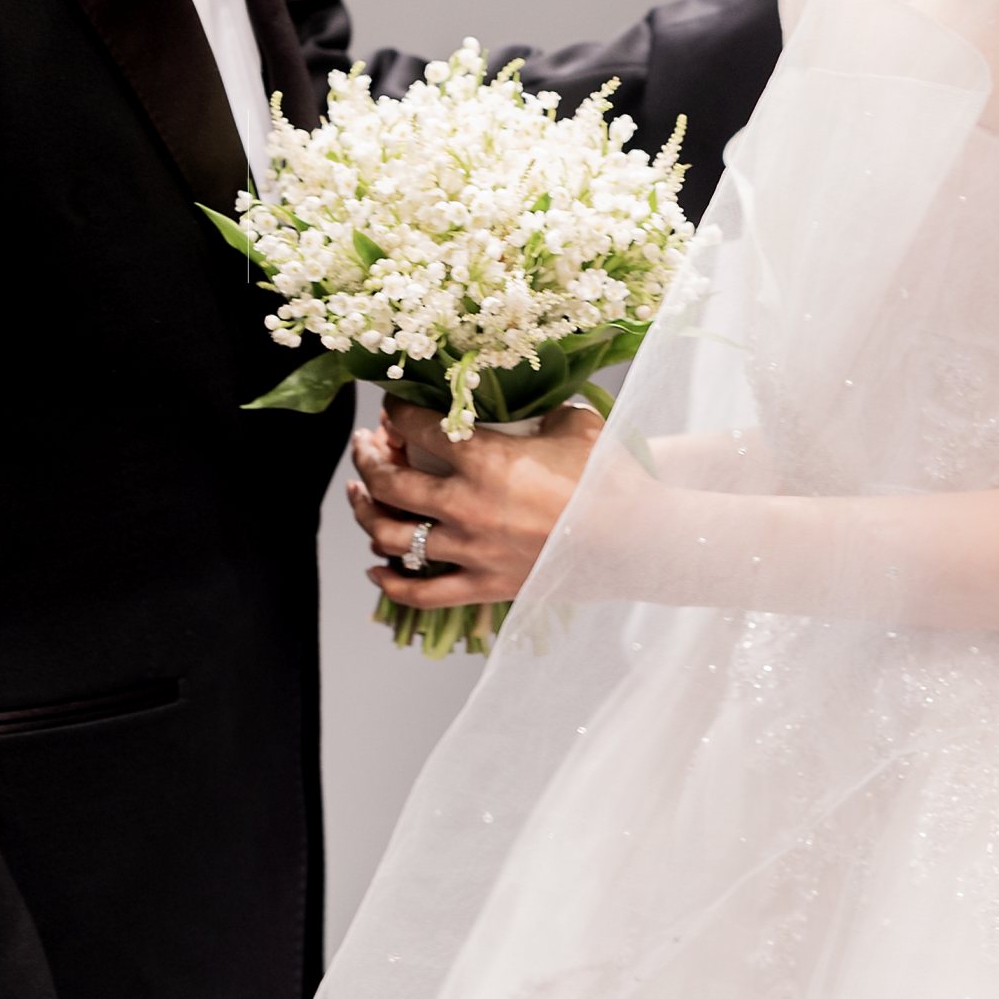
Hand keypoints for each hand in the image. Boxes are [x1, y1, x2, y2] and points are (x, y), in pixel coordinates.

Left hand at [348, 397, 603, 608]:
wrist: (640, 537)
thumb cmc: (610, 473)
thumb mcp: (570, 423)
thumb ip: (531, 412)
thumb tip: (512, 405)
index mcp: (484, 458)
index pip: (417, 427)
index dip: (395, 411)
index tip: (392, 406)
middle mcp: (466, 504)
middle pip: (389, 481)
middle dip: (366, 457)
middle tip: (364, 445)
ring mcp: (471, 550)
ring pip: (390, 535)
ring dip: (363, 512)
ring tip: (357, 494)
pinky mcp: (485, 586)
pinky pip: (422, 593)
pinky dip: (389, 584)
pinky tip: (374, 570)